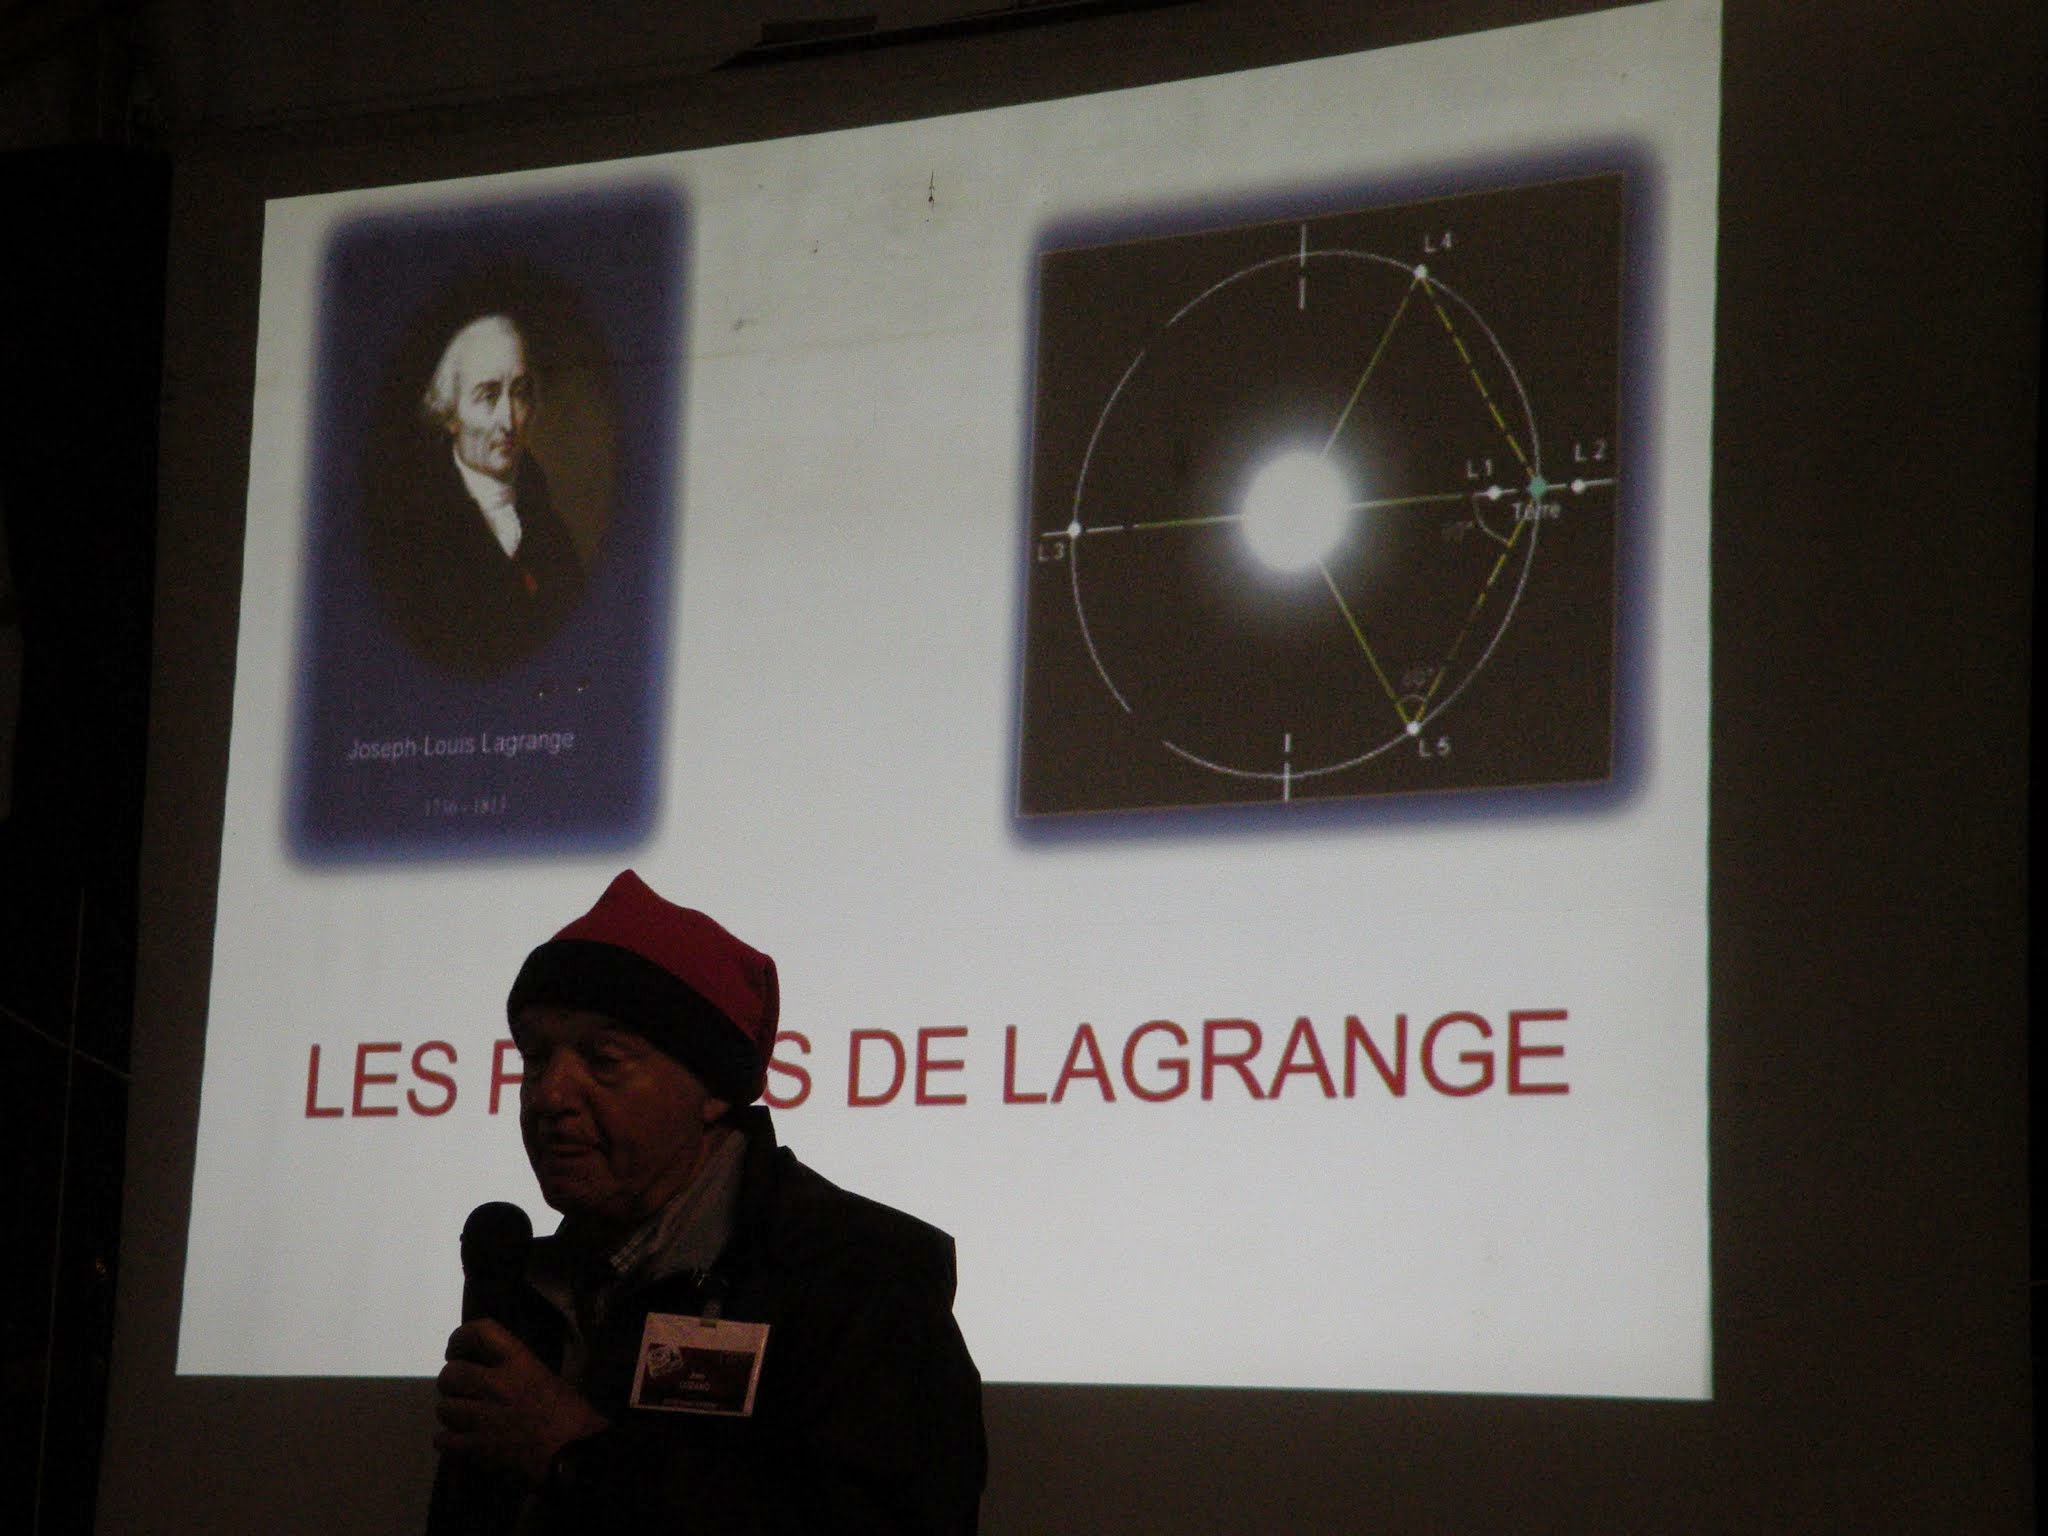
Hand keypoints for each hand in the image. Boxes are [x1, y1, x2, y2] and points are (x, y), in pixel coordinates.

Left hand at [433, 1320, 608, 1487]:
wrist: (574, 1455)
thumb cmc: (569, 1415)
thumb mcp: (546, 1377)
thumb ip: (515, 1369)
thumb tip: (488, 1368)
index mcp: (519, 1362)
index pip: (479, 1333)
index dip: (460, 1338)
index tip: (456, 1351)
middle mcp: (497, 1384)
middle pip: (451, 1373)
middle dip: (451, 1382)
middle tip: (460, 1390)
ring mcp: (485, 1417)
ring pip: (444, 1408)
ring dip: (450, 1413)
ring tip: (462, 1418)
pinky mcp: (478, 1448)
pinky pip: (443, 1439)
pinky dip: (447, 1441)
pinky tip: (458, 1442)